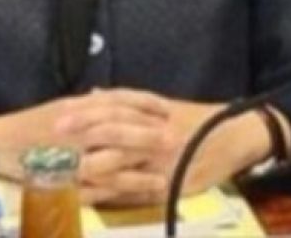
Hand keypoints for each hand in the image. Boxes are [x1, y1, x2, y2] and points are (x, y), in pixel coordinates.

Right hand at [0, 90, 167, 189]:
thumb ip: (87, 106)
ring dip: (138, 168)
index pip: (114, 102)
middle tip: (174, 139)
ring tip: (164, 174)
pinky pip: (95, 188)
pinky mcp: (61, 183)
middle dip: (146, 134)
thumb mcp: (58, 108)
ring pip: (108, 162)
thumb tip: (113, 100)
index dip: (143, 104)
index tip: (165, 109)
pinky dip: (118, 191)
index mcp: (71, 108)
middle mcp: (70, 130)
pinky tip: (137, 193)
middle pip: (115, 129)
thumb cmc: (27, 128)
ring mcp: (65, 158)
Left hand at [60, 93, 278, 204]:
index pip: (114, 108)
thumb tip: (93, 94)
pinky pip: (136, 190)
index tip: (60, 113)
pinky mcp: (170, 183)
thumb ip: (128, 103)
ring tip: (65, 168)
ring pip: (123, 161)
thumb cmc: (196, 121)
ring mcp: (163, 159)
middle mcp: (157, 132)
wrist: (236, 136)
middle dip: (83, 133)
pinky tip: (90, 196)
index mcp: (152, 112)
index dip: (86, 111)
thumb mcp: (163, 106)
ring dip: (91, 166)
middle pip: (115, 129)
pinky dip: (111, 193)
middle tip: (54, 136)